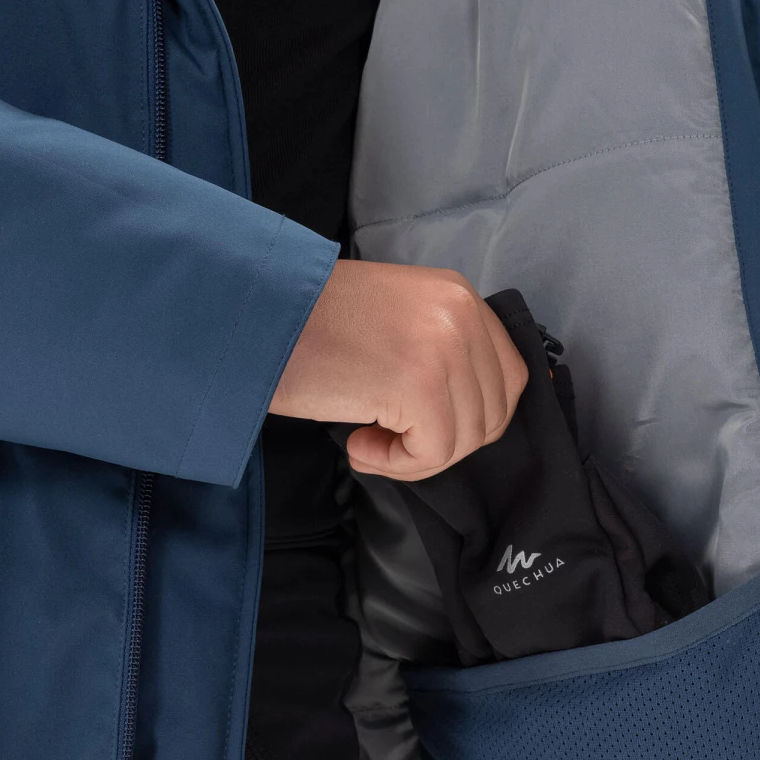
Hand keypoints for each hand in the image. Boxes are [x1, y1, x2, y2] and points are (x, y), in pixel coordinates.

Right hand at [271, 259, 527, 479]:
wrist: (252, 316)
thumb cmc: (307, 327)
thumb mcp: (395, 322)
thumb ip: (440, 353)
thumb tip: (470, 416)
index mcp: (458, 296)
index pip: (508, 377)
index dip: (473, 418)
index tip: (424, 426)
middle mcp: (461, 314)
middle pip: (492, 414)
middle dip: (442, 442)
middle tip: (387, 437)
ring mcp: (445, 347)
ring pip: (464, 439)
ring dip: (414, 456)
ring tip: (366, 437)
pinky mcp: (420, 384)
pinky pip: (433, 453)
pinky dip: (396, 464)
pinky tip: (358, 442)